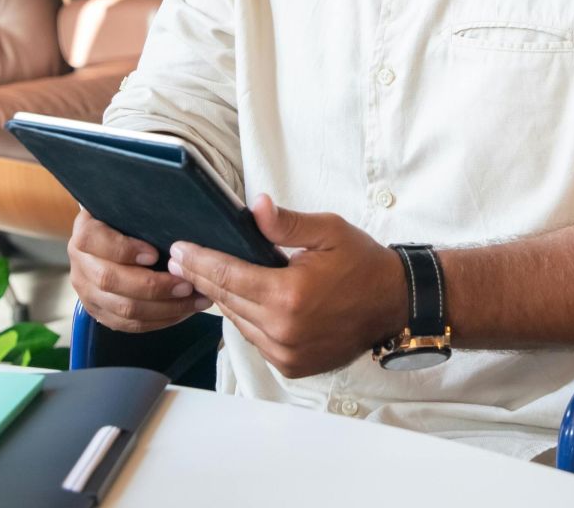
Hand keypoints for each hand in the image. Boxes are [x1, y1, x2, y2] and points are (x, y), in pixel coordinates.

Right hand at [68, 208, 204, 332]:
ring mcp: (87, 292)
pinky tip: (182, 312)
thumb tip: (178, 228)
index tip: (155, 253)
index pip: (93, 241)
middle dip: (152, 286)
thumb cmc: (130, 219)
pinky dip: (158, 321)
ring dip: (162, 308)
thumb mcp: (132, 209)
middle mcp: (80, 263)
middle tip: (186, 284)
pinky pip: (128, 325)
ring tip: (193, 301)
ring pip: (121, 309)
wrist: (114, 238)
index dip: (124, 250)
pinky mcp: (100, 312)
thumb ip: (145, 214)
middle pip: (109, 281)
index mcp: (86, 232)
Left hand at [167, 195, 406, 378]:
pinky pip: (256, 340)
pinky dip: (247, 320)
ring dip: (224, 300)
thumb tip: (254, 207)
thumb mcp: (329, 232)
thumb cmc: (363, 264)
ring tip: (207, 278)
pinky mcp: (292, 365)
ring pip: (238, 323)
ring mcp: (286, 353)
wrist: (394, 304)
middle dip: (202, 278)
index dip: (199, 261)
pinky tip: (244, 302)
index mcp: (288, 295)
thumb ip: (286, 223)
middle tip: (181, 261)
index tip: (179, 250)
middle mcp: (282, 330)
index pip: (227, 276)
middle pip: (226, 300)